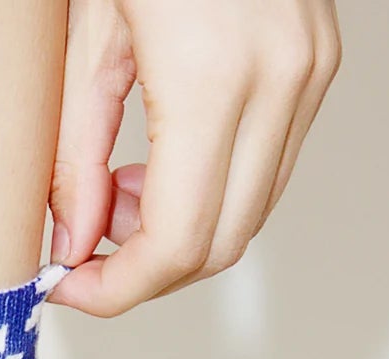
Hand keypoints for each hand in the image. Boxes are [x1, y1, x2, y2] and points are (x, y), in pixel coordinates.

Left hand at [48, 0, 340, 315]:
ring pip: (251, 213)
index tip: (69, 288)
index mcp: (213, 77)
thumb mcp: (82, 38)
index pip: (177, 242)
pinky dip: (210, 190)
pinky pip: (268, 167)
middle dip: (146, 270)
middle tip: (83, 254)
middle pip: (222, 243)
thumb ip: (72, 157)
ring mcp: (311, 70)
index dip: (118, 289)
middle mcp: (279, 79)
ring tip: (113, 195)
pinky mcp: (319, 62)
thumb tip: (71, 246)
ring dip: (179, 231)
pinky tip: (156, 162)